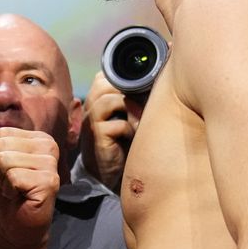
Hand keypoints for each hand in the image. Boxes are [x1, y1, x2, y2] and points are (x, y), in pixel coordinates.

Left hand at [0, 127, 59, 248]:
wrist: (17, 225)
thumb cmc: (7, 193)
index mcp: (39, 138)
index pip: (2, 133)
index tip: (7, 171)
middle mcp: (49, 146)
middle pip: (0, 145)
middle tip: (10, 183)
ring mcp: (51, 164)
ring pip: (4, 160)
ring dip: (2, 180)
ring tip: (14, 189)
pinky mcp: (48, 182)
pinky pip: (13, 177)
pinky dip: (8, 190)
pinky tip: (18, 196)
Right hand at [78, 71, 137, 192]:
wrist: (112, 173)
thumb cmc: (126, 141)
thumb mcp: (130, 114)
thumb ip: (135, 97)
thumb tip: (157, 80)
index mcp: (97, 97)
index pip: (106, 75)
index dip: (125, 78)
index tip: (143, 87)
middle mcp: (90, 105)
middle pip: (105, 82)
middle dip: (129, 91)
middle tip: (144, 104)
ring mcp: (90, 120)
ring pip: (109, 100)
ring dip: (131, 109)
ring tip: (140, 123)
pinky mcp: (96, 136)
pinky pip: (117, 125)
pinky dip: (129, 128)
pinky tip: (132, 137)